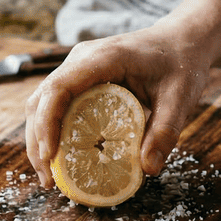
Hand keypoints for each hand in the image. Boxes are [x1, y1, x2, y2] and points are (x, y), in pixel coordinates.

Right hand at [24, 22, 212, 187]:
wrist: (182, 41)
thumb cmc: (182, 63)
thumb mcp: (180, 98)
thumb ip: (165, 132)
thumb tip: (148, 169)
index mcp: (103, 58)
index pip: (59, 88)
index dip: (47, 123)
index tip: (50, 156)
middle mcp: (82, 59)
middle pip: (42, 99)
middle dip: (37, 141)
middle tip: (48, 180)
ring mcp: (78, 67)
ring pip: (42, 102)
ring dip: (39, 138)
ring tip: (49, 176)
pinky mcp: (81, 78)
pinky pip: (56, 104)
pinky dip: (52, 131)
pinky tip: (61, 157)